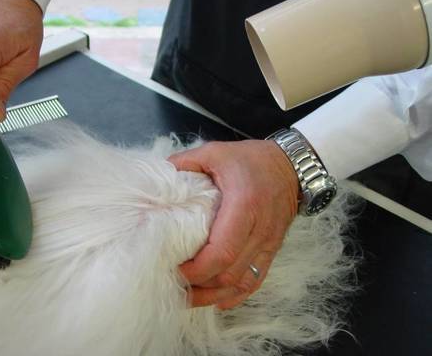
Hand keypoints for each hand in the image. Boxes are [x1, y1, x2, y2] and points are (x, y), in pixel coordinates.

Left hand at [169, 140, 298, 309]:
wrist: (293, 166)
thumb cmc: (252, 159)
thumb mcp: (215, 152)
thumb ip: (185, 162)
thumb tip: (159, 174)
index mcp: (244, 205)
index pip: (222, 251)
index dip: (197, 269)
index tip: (174, 269)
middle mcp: (260, 230)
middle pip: (230, 273)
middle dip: (200, 285)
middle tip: (174, 284)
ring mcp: (269, 244)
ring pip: (242, 283)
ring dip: (214, 294)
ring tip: (190, 297)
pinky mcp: (273, 250)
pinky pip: (256, 280)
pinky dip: (236, 294)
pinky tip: (217, 299)